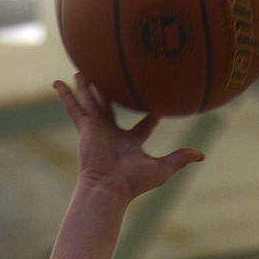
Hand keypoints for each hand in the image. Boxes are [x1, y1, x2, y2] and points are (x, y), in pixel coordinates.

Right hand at [54, 75, 203, 204]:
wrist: (109, 188)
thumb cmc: (133, 182)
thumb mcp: (162, 168)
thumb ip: (180, 159)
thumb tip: (202, 154)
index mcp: (130, 142)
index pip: (143, 125)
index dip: (151, 115)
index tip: (158, 103)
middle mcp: (112, 134)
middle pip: (114, 109)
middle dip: (114, 95)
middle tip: (114, 77)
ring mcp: (97, 129)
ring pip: (91, 101)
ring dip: (87, 87)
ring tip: (83, 71)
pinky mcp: (85, 127)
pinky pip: (73, 106)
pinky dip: (65, 94)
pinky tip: (56, 82)